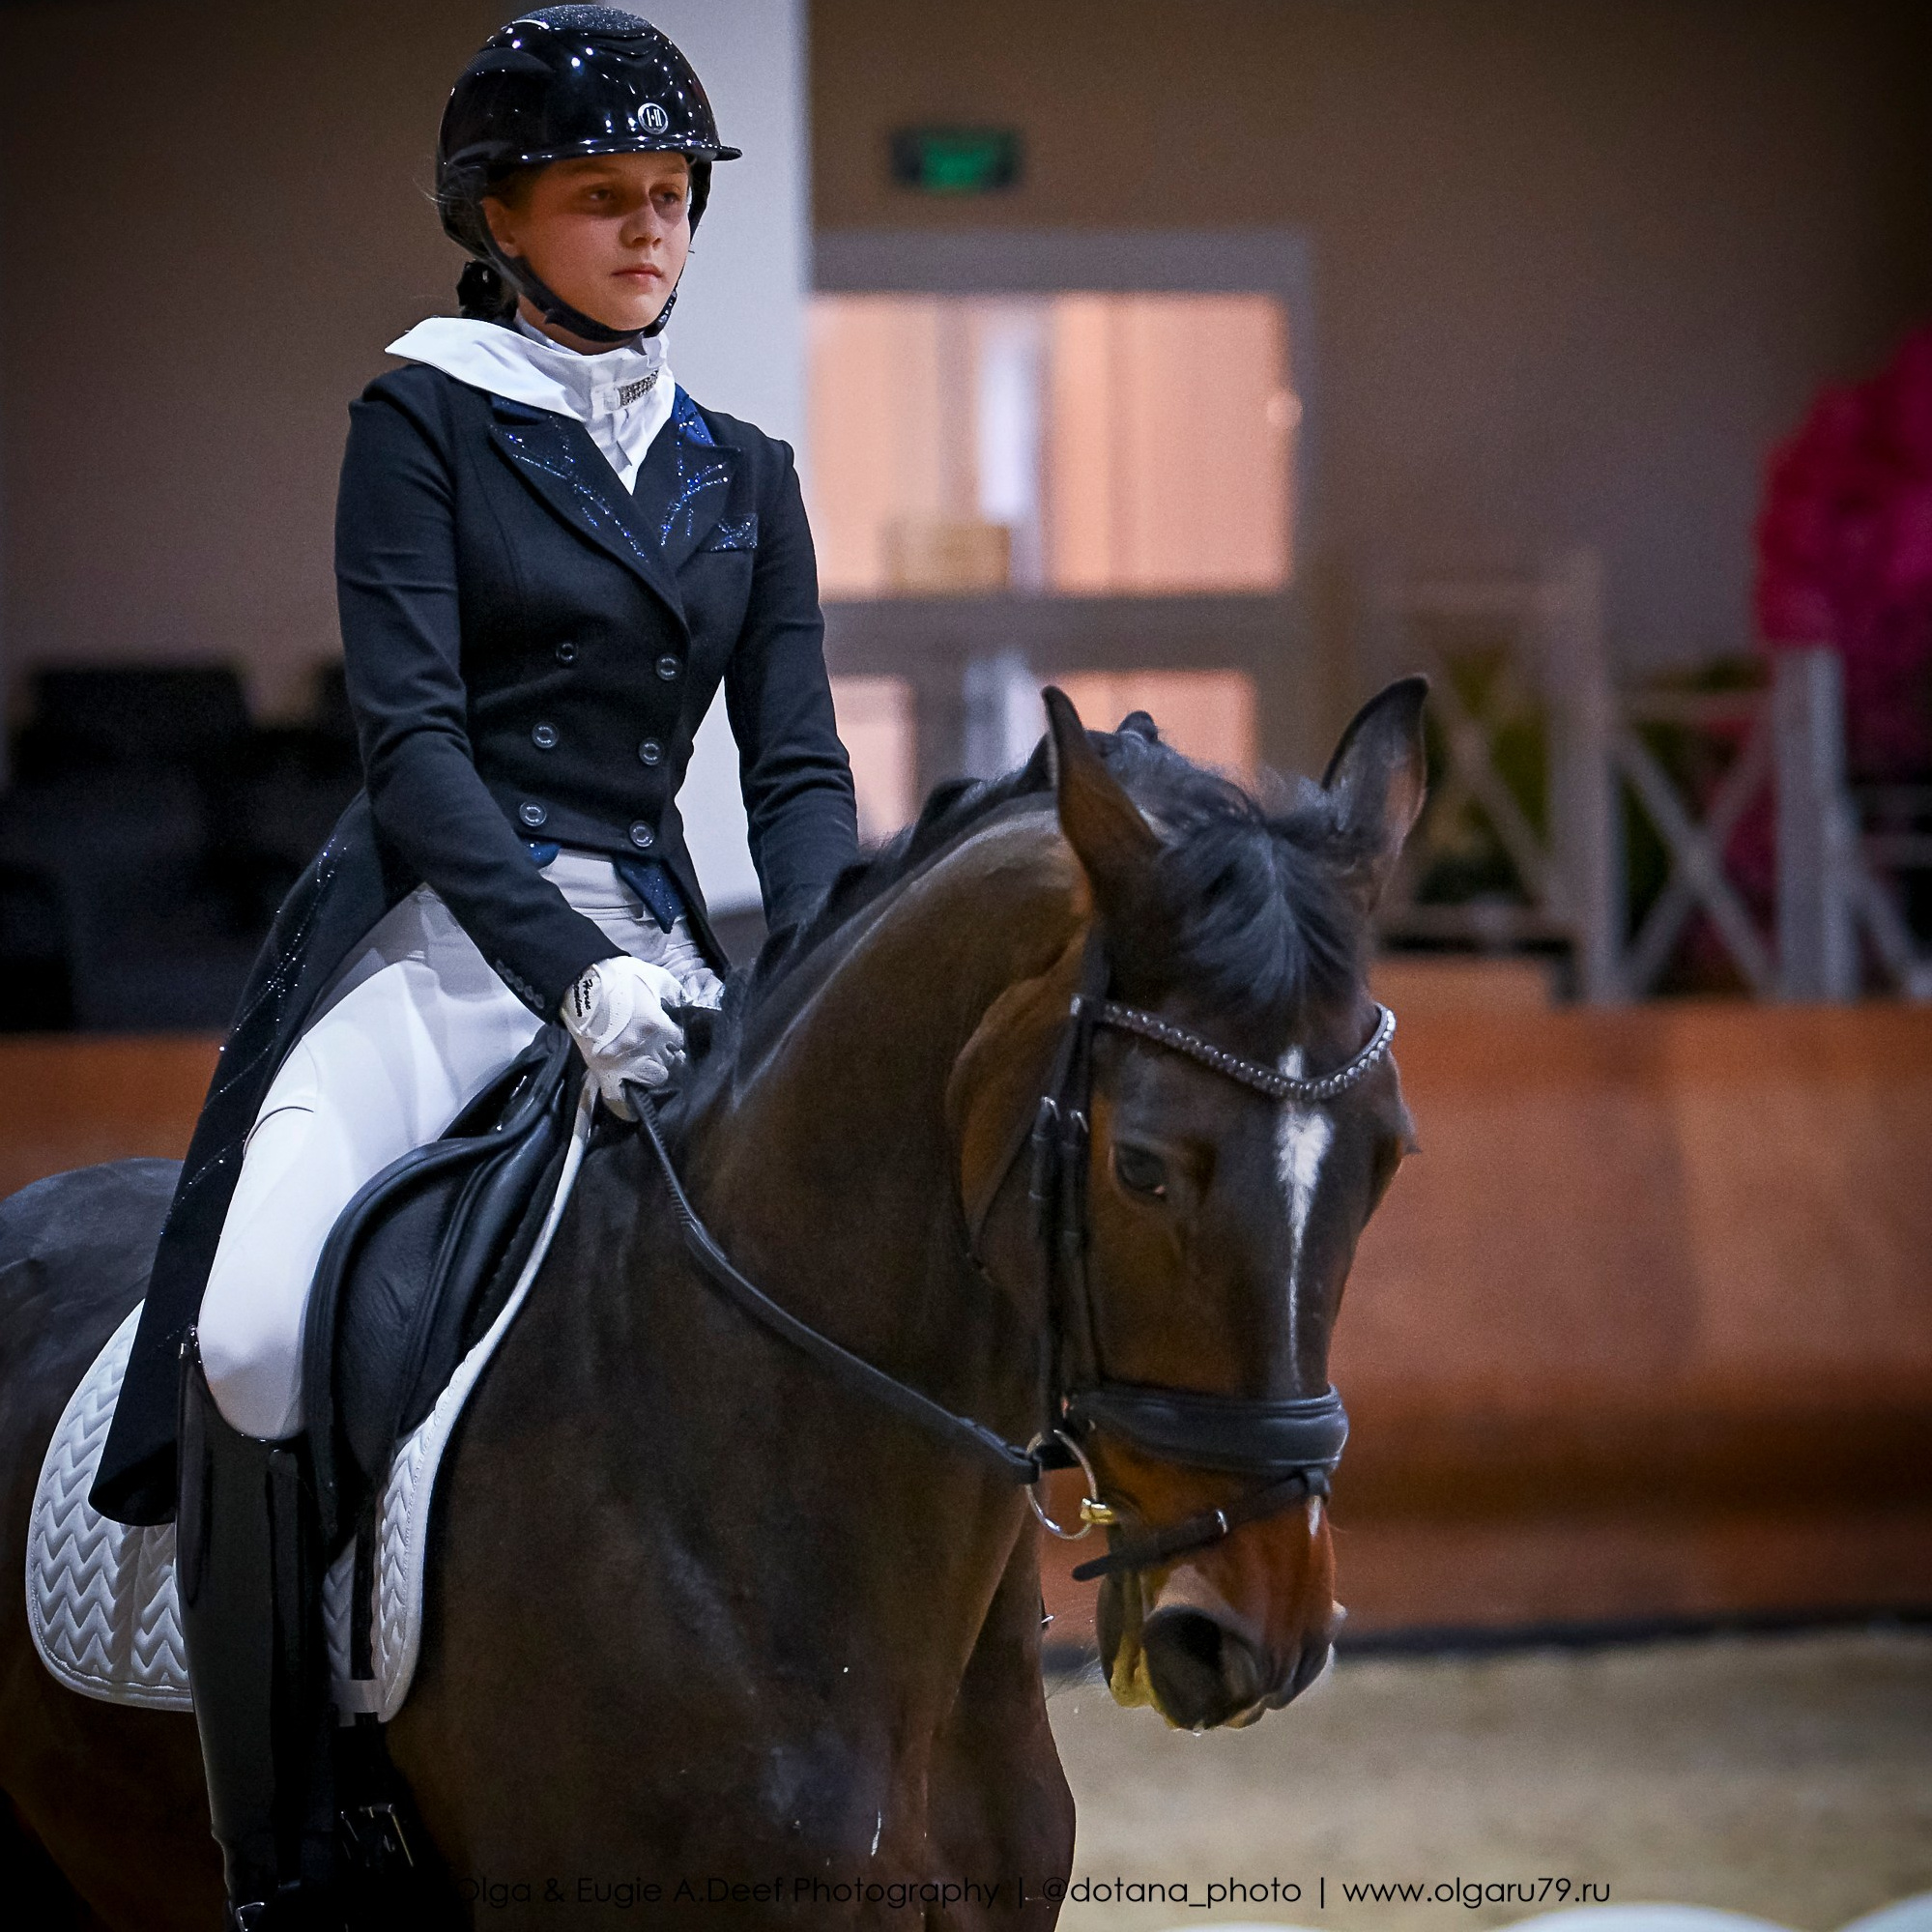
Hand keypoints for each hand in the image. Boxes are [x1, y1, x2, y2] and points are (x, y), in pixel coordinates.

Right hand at [560, 954, 687, 1118]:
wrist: (580, 980)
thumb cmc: (618, 976)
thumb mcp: (655, 977)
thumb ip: (674, 993)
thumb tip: (687, 1003)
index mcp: (658, 1026)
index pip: (678, 1043)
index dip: (674, 1040)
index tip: (670, 1039)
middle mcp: (644, 1048)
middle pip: (669, 1063)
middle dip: (667, 1057)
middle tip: (659, 1052)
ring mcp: (623, 1062)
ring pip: (653, 1079)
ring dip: (653, 1073)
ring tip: (647, 1067)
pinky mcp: (602, 1071)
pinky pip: (619, 1101)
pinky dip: (628, 1106)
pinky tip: (634, 1106)